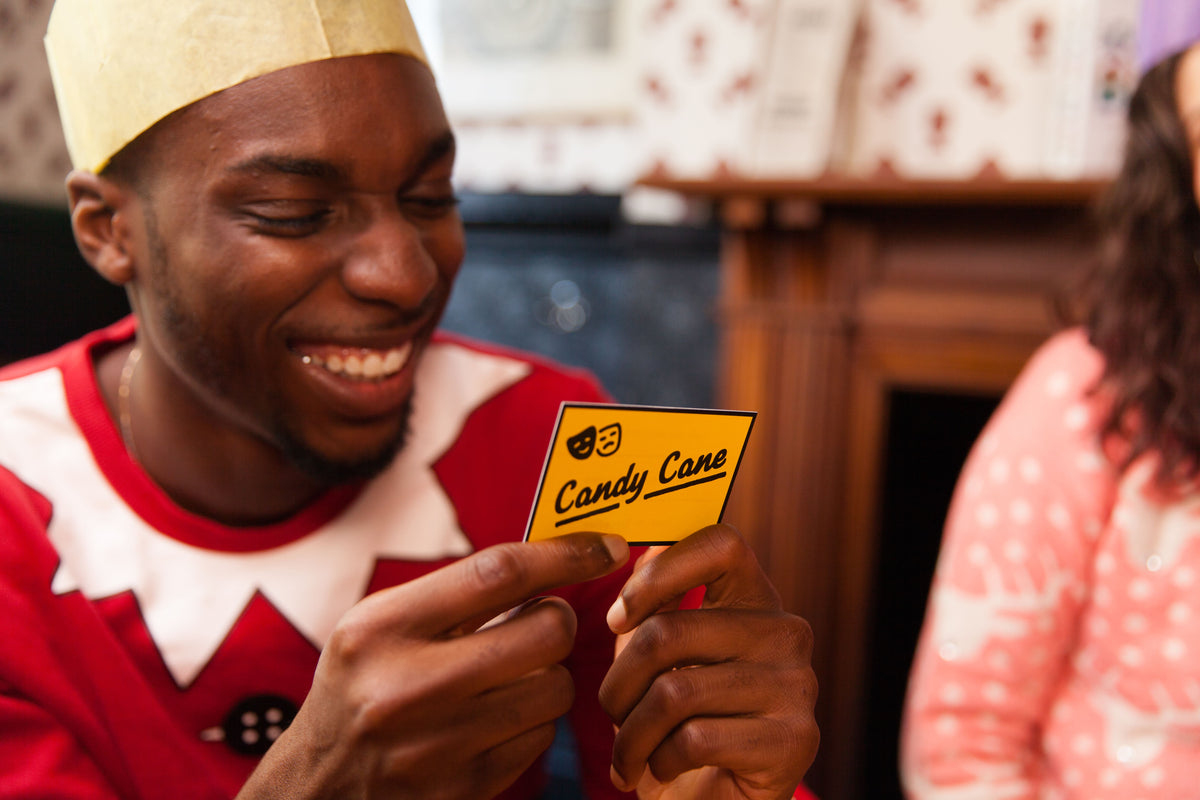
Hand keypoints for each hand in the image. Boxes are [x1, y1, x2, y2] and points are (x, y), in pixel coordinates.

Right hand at [237, 532, 628, 799]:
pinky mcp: (463, 788)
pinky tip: (497, 717)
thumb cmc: (361, 686)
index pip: (498, 573)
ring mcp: (436, 746)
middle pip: (545, 632)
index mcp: (381, 629)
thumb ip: (454, 593)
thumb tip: (553, 558)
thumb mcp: (379, 626)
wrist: (319, 787)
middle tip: (539, 621)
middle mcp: (405, 687)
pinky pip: (541, 737)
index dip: (565, 555)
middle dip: (556, 619)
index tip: (605, 548)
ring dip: (547, 675)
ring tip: (512, 673)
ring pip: (554, 688)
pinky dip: (531, 721)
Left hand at [599, 524, 817, 799]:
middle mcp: (787, 633)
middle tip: (609, 712)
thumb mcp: (659, 661)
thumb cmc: (677, 729)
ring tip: (626, 752)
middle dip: (618, 682)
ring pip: (676, 691)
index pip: (721, 543)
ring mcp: (797, 687)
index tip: (618, 618)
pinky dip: (657, 762)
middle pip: (673, 630)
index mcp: (756, 600)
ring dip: (631, 733)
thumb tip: (641, 545)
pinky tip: (658, 771)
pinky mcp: (794, 742)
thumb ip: (656, 606)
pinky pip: (695, 738)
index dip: (659, 571)